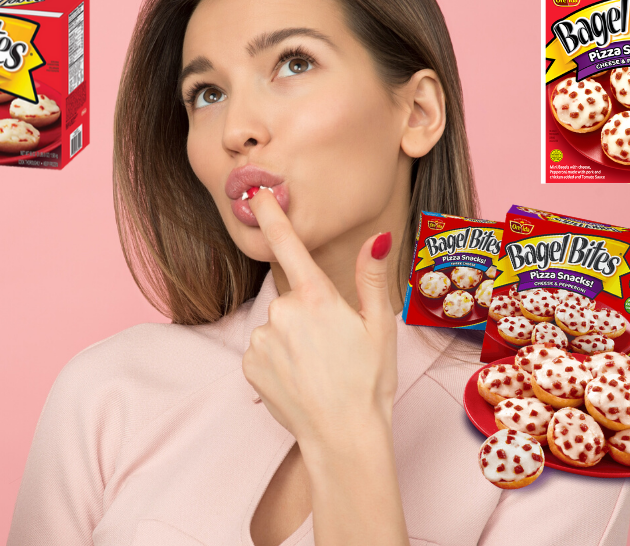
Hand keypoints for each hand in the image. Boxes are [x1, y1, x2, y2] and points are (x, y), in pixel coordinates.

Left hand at [242, 190, 398, 447]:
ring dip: (292, 342)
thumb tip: (377, 238)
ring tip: (317, 370)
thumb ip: (371, 278)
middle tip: (332, 350)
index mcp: (317, 298)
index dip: (270, 216)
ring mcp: (262, 339)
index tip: (255, 194)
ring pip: (276, 327)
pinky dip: (277, 362)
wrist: (343, 435)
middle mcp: (283, 312)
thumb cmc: (369, 382)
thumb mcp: (380, 327)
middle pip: (291, 300)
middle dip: (307, 317)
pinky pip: (262, 351)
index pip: (289, 246)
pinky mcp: (248, 364)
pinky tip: (298, 380)